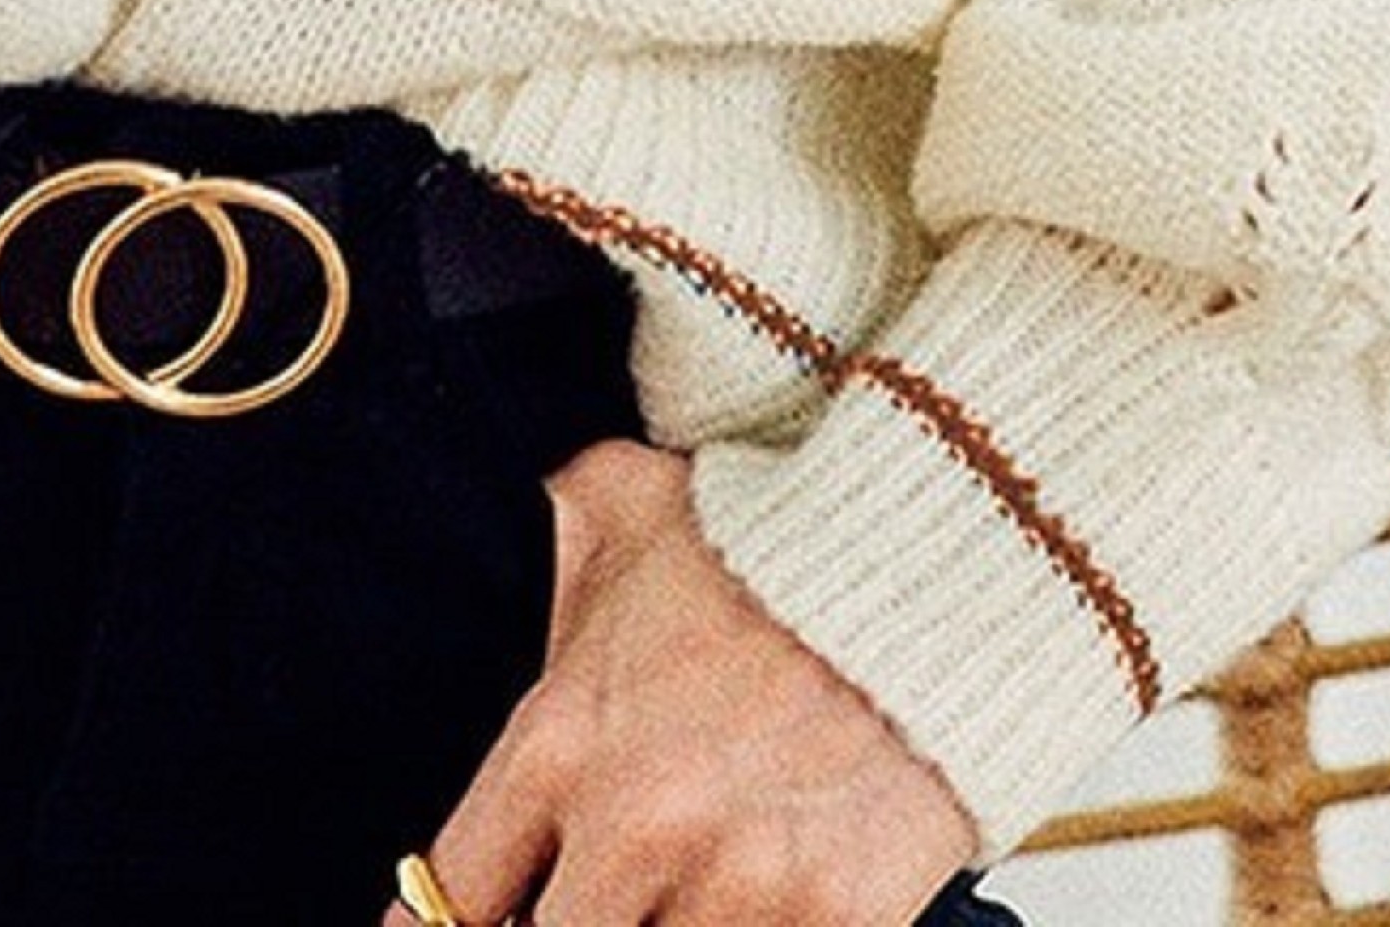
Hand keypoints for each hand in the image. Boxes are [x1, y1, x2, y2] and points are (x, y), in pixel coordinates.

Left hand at [383, 434, 985, 926]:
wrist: (940, 559)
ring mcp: (737, 886)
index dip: (450, 922)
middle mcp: (633, 828)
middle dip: (563, 925)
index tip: (477, 914)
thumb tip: (530, 526)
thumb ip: (560, 548)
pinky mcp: (833, 921)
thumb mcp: (627, 504)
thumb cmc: (779, 539)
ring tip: (675, 890)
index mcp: (558, 741)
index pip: (450, 896)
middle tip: (597, 892)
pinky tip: (752, 902)